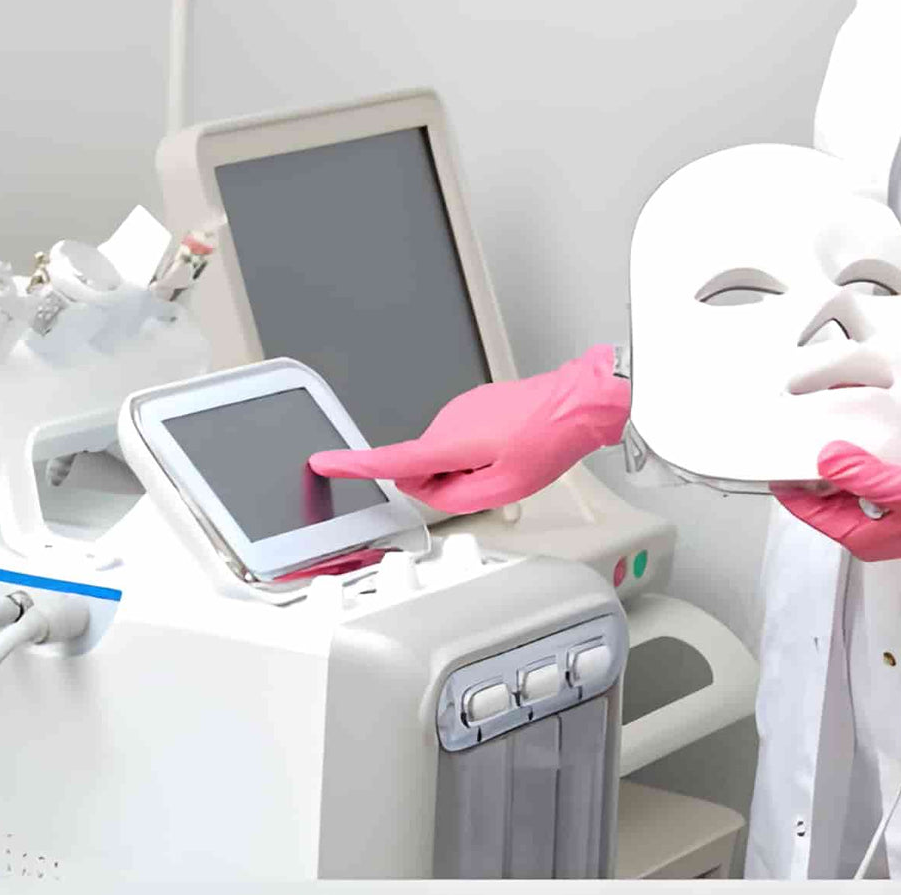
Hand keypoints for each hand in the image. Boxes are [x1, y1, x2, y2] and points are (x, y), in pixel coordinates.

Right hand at [308, 344, 629, 514]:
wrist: (577, 402)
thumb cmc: (548, 439)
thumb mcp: (504, 488)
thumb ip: (456, 498)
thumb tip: (431, 494)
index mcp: (449, 442)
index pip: (390, 459)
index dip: (353, 464)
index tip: (323, 462)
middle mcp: (447, 420)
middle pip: (421, 466)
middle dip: (442, 482)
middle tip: (487, 479)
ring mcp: (459, 409)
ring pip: (442, 454)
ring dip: (463, 466)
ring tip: (506, 459)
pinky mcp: (472, 406)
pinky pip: (458, 439)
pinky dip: (474, 451)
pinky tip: (507, 446)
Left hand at [773, 440, 900, 561]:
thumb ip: (860, 476)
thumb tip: (823, 460)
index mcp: (866, 538)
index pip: (811, 513)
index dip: (789, 487)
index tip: (771, 459)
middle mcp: (876, 533)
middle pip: (826, 504)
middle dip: (810, 475)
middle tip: (794, 439)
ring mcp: (894, 519)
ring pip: (849, 492)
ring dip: (836, 468)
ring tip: (822, 436)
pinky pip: (872, 485)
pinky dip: (862, 466)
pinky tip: (861, 445)